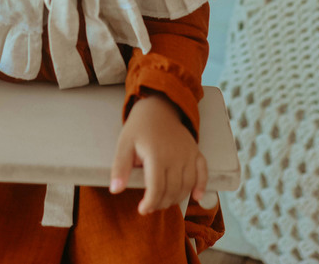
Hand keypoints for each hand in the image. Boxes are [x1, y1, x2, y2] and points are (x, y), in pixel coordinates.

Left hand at [109, 94, 207, 213]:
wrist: (159, 107)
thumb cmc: (139, 128)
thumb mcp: (124, 144)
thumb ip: (120, 168)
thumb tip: (115, 190)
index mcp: (156, 154)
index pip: (156, 187)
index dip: (150, 203)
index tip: (142, 210)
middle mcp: (175, 156)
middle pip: (172, 189)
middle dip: (161, 203)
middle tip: (150, 206)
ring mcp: (188, 154)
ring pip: (187, 185)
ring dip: (176, 198)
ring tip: (164, 201)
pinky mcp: (196, 152)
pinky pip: (203, 172)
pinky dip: (201, 186)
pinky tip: (195, 197)